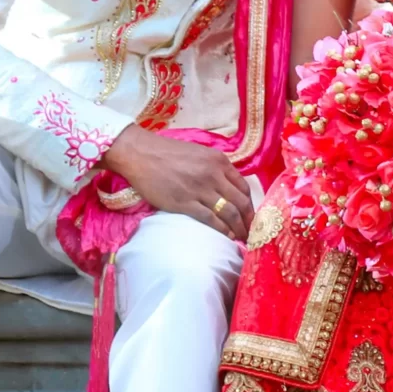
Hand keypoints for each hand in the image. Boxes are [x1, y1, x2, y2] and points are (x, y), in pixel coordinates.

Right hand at [99, 127, 252, 241]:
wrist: (141, 154)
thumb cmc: (167, 153)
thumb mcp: (199, 153)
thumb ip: (216, 168)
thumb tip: (228, 187)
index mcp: (219, 161)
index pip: (244, 187)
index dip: (250, 206)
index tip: (251, 217)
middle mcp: (214, 175)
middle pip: (241, 202)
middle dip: (249, 221)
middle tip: (251, 233)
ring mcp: (200, 190)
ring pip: (229, 213)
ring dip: (238, 229)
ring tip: (241, 238)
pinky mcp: (185, 203)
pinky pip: (210, 220)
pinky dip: (221, 230)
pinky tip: (226, 237)